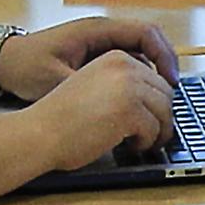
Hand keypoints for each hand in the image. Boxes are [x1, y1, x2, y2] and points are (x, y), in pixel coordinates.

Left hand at [0, 17, 180, 99]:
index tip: (170, 80)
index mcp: (96, 30)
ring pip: (138, 51)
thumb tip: (117, 102)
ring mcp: (98, 42)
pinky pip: (126, 59)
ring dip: (152, 70)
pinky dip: (138, 75)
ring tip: (160, 97)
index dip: (163, 55)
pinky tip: (138, 98)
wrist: (2, 63)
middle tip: (173, 91)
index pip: (144, 32)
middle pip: (148, 39)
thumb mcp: (56, 80)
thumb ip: (87, 87)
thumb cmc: (26, 67)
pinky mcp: (94, 55)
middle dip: (164, 63)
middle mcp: (102, 32)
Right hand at [28, 50, 174, 169]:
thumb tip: (154, 104)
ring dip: (156, 131)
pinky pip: (154, 130)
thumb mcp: (94, 87)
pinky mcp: (129, 111)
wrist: (39, 133)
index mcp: (115, 58)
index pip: (155, 78)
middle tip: (149, 136)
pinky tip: (128, 146)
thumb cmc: (61, 118)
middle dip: (160, 118)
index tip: (152, 118)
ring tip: (139, 143)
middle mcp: (125, 67)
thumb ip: (121, 87)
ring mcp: (129, 87)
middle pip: (165, 94)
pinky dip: (146, 143)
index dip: (155, 103)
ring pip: (164, 112)